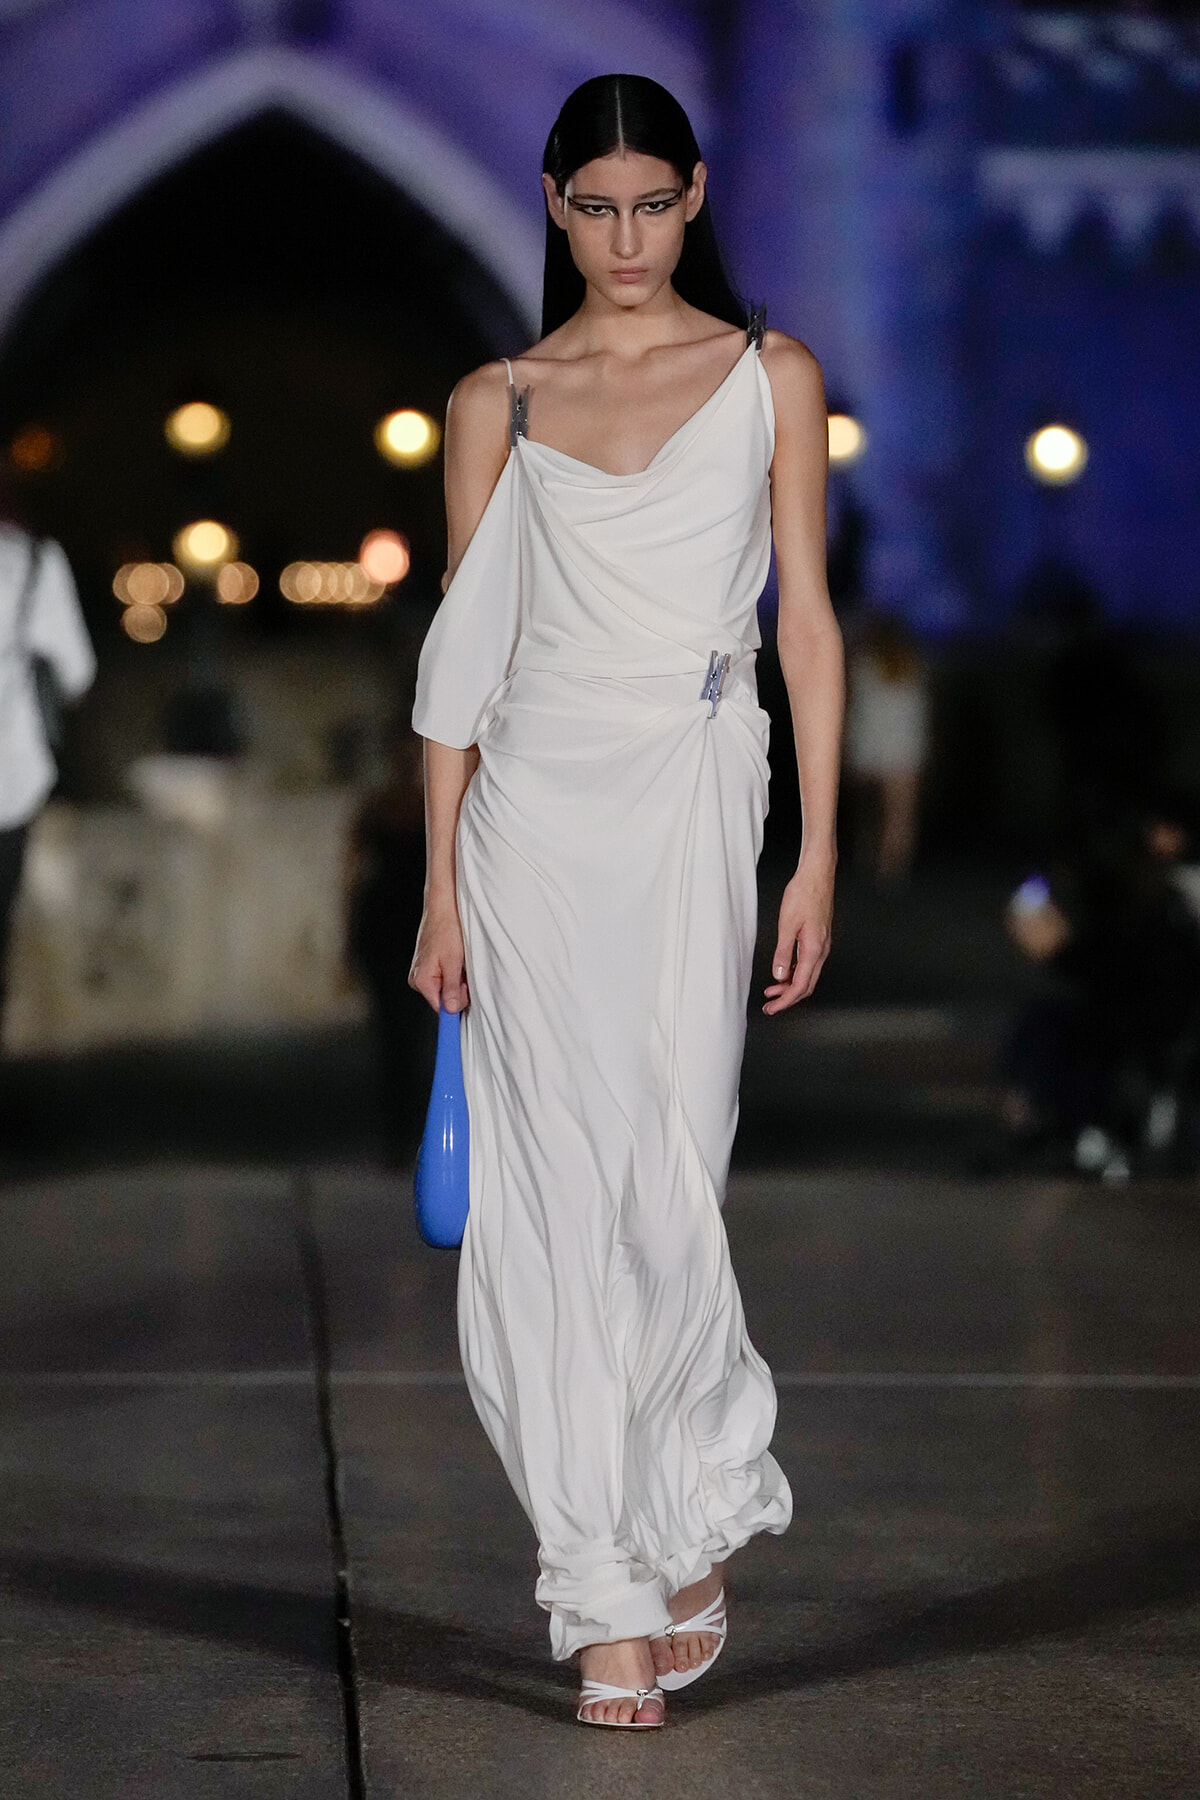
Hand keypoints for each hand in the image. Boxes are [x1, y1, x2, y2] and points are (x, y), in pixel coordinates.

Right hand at [408, 902, 469, 1013]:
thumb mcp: (453, 962)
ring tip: (459, 961)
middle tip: (464, 972)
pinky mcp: (429, 965)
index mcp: (422, 980)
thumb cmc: (446, 928)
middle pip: (444, 999)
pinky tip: (457, 959)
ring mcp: (423, 971)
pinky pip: (445, 977)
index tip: (461, 1019)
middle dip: (458, 990)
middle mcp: (418, 978)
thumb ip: (451, 988)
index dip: (455, 1007)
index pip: (440, 1009)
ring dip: (458, 980)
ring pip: (446, 988)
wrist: (443, 906)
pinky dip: (454, 972)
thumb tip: (450, 1009)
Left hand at [763, 858, 833, 1013]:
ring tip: (772, 990)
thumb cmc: (803, 894)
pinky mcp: (819, 938)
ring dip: (791, 986)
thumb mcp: (787, 925)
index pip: (800, 986)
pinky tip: (783, 972)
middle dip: (788, 998)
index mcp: (814, 949)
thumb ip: (783, 953)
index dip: (785, 1001)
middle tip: (770, 1005)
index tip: (772, 1008)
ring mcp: (822, 945)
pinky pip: (809, 964)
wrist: (817, 875)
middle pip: (807, 985)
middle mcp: (822, 950)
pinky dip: (795, 972)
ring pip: (808, 975)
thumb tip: (778, 975)